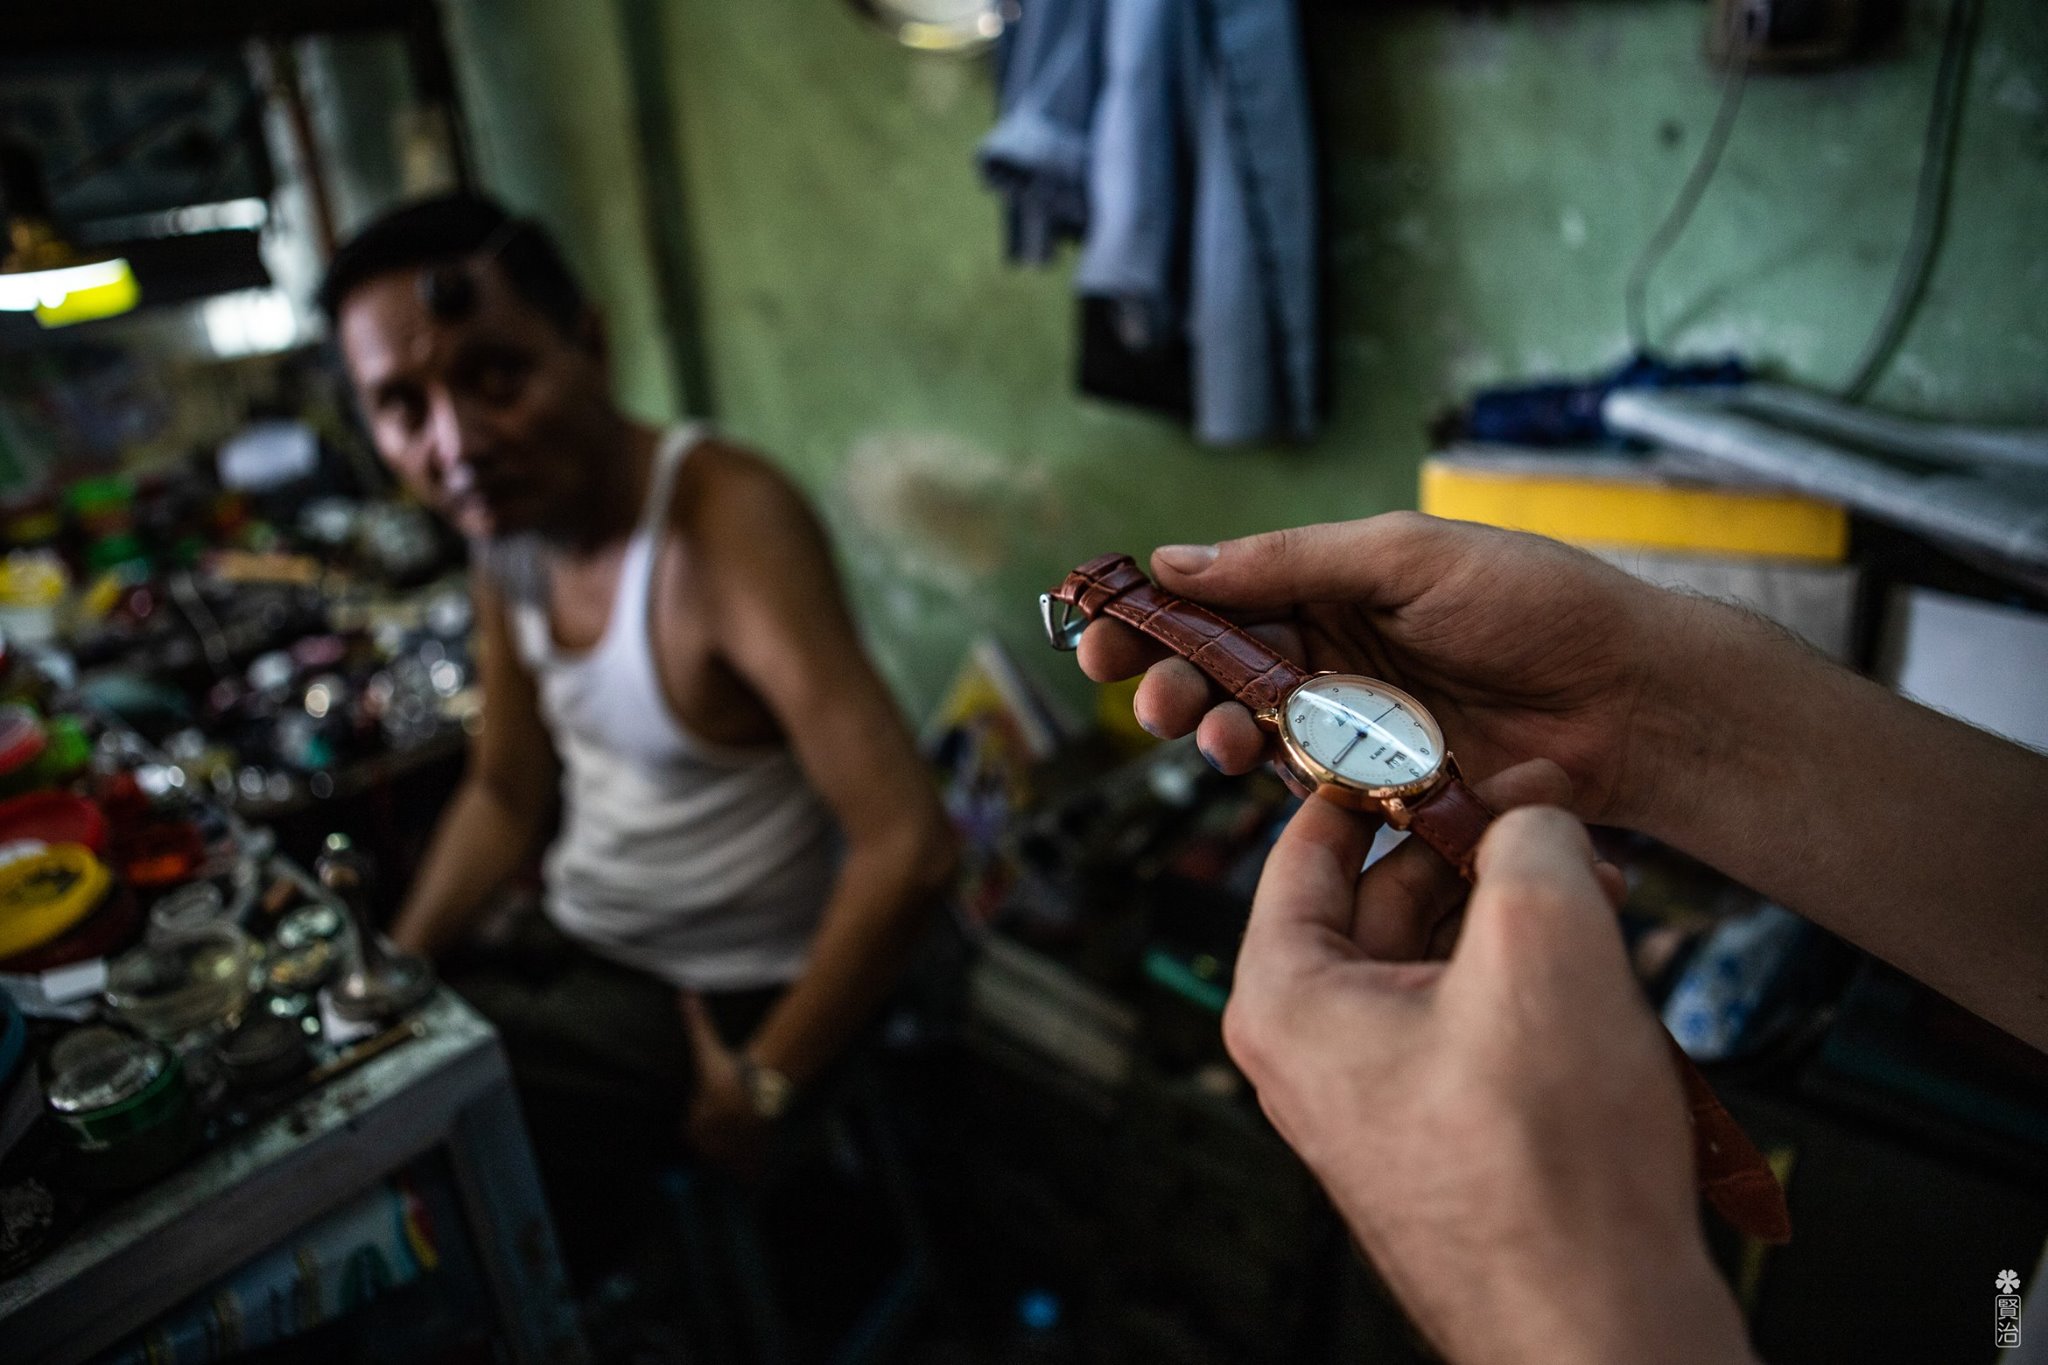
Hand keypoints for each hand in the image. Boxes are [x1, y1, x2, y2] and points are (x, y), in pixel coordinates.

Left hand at [679, 992, 771, 1177]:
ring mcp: (730, 1156)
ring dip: (733, 1152)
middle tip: (732, 1118)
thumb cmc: (733, 1068)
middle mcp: (709, 1144)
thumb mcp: (709, 1047)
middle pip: (709, 1147)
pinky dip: (751, 1171)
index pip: (691, 1130)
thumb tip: (684, 992)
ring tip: (743, 1133)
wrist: (765, 1086)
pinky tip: (755, 1155)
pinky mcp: (752, 1163)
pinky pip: (748, 1175)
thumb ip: (695, 1020)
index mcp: (695, 1124)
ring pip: (727, 1162)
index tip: (716, 1105)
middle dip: (718, 1135)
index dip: (704, 1116)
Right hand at [1076, 514, 1695, 827]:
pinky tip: (1263, 767)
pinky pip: (1305, 784)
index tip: (1097, 630)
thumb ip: (1290, 562)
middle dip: (1170, 682)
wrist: (1633, 701)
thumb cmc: (1537, 604)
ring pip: (1251, 731)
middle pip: (1219, 670)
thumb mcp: (1406, 556)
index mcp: (1333, 585)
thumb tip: (1175, 561)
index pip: (1220, 596)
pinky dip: (1275, 776)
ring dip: (1213, 733)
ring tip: (1208, 736)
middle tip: (1143, 696)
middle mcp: (1333, 653)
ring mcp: (1355, 721)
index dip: (1154, 614)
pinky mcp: (1381, 784)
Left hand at [1222, 763, 1753, 1363]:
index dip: (1368, 773)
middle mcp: (1314, 1048)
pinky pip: (1469, 1012)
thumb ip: (1529, 840)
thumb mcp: (1545, 947)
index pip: (1301, 842)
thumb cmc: (1550, 1180)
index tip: (1421, 730)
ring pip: (1433, 953)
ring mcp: (1376, 1093)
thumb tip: (1532, 813)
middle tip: (1543, 804)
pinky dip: (1525, 970)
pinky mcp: (1441, 1126)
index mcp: (1287, 1000)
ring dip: (1509, 906)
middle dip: (1466, 843)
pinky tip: (1597, 950)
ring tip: (1591, 875)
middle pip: (1376, 894)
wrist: (1603, 1330)